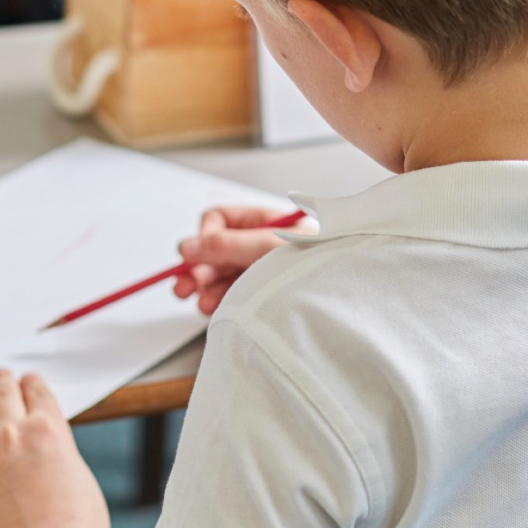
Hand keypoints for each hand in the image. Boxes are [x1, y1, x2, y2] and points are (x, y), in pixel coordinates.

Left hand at [0, 371, 111, 527]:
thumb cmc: (78, 526)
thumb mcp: (79, 472)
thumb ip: (58, 452)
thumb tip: (46, 452)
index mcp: (49, 427)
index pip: (36, 389)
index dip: (31, 382)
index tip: (26, 381)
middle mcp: (14, 432)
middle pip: (2, 390)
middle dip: (0, 379)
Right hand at [173, 206, 309, 314]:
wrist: (343, 290)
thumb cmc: (316, 259)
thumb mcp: (268, 247)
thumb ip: (227, 245)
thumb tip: (186, 246)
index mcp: (259, 221)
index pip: (217, 220)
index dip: (204, 236)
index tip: (197, 255)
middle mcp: (254, 243)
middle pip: (212, 250)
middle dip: (197, 266)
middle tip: (184, 285)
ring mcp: (255, 268)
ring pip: (216, 274)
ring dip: (203, 286)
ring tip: (200, 300)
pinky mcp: (258, 292)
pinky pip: (228, 293)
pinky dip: (216, 299)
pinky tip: (212, 307)